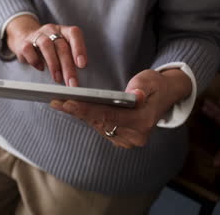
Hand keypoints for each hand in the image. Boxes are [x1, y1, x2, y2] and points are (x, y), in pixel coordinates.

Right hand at [6, 15, 86, 86]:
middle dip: (68, 66)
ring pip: (47, 45)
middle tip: (71, 82)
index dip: (79, 48)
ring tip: (58, 78)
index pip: (74, 33)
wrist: (24, 37)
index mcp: (63, 31)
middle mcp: (51, 30)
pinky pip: (29, 50)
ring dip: (54, 64)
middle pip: (62, 46)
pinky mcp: (24, 43)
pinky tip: (41, 68)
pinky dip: (36, 61)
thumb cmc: (48, 47)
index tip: (82, 65)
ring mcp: (37, 35)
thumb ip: (69, 58)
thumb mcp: (60, 48)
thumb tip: (76, 76)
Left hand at [50, 69, 191, 148]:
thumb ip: (141, 87)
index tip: (68, 103)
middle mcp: (135, 136)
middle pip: (100, 122)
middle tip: (55, 101)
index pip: (109, 116)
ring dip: (79, 115)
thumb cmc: (155, 86)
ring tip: (59, 103)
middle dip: (77, 111)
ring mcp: (128, 140)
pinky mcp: (121, 139)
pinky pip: (100, 127)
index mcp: (144, 121)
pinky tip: (71, 108)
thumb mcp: (151, 80)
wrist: (163, 97)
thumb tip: (135, 96)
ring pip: (98, 126)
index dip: (87, 110)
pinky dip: (87, 117)